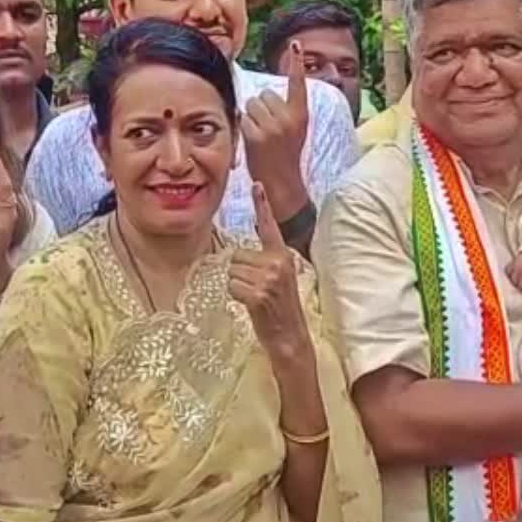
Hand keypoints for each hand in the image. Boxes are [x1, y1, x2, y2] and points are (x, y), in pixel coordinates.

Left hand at [229, 182, 311, 361]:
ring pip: (232, 272)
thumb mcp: (278, 279)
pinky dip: (236, 296)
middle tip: (255, 289)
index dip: (262, 205)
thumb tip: (242, 254)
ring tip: (255, 297)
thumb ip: (266, 262)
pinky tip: (251, 305)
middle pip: (237, 256)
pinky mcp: (258, 294)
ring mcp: (268, 279)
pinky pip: (232, 286)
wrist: (290, 337)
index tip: (257, 185)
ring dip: (237, 286)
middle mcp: (277, 263)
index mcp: (283, 256)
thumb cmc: (280, 309)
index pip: (270, 226)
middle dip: (239, 273)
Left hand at [242, 40, 309, 220]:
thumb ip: (285, 112)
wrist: (281, 181)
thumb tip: (263, 95)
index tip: (295, 44)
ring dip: (251, 116)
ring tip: (260, 134)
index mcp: (301, 115)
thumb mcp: (294, 130)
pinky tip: (252, 141)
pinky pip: (244, 118)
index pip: (298, 84)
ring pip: (252, 104)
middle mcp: (289, 118)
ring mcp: (273, 126)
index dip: (296, 62)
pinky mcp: (257, 135)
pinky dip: (244, 127)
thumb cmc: (284, 154)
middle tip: (267, 128)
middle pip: (265, 94)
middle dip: (261, 107)